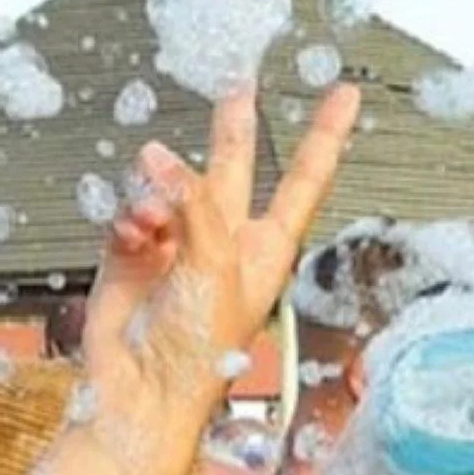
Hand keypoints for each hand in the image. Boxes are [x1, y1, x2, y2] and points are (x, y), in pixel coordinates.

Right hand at [83, 84, 359, 430]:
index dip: (325, 135)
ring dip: (157, 190)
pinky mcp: (133, 252)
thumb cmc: (197, 353)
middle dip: (234, 127)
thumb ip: (194, 205)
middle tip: (237, 86)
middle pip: (233, 167)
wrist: (140, 389)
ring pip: (168, 187)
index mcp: (266, 248)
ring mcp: (177, 244)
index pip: (304, 179)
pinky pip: (131, 210)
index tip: (343, 97)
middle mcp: (224, 241)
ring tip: (152, 212)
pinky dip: (129, 216)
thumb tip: (163, 164)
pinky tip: (132, 230)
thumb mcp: (214, 266)